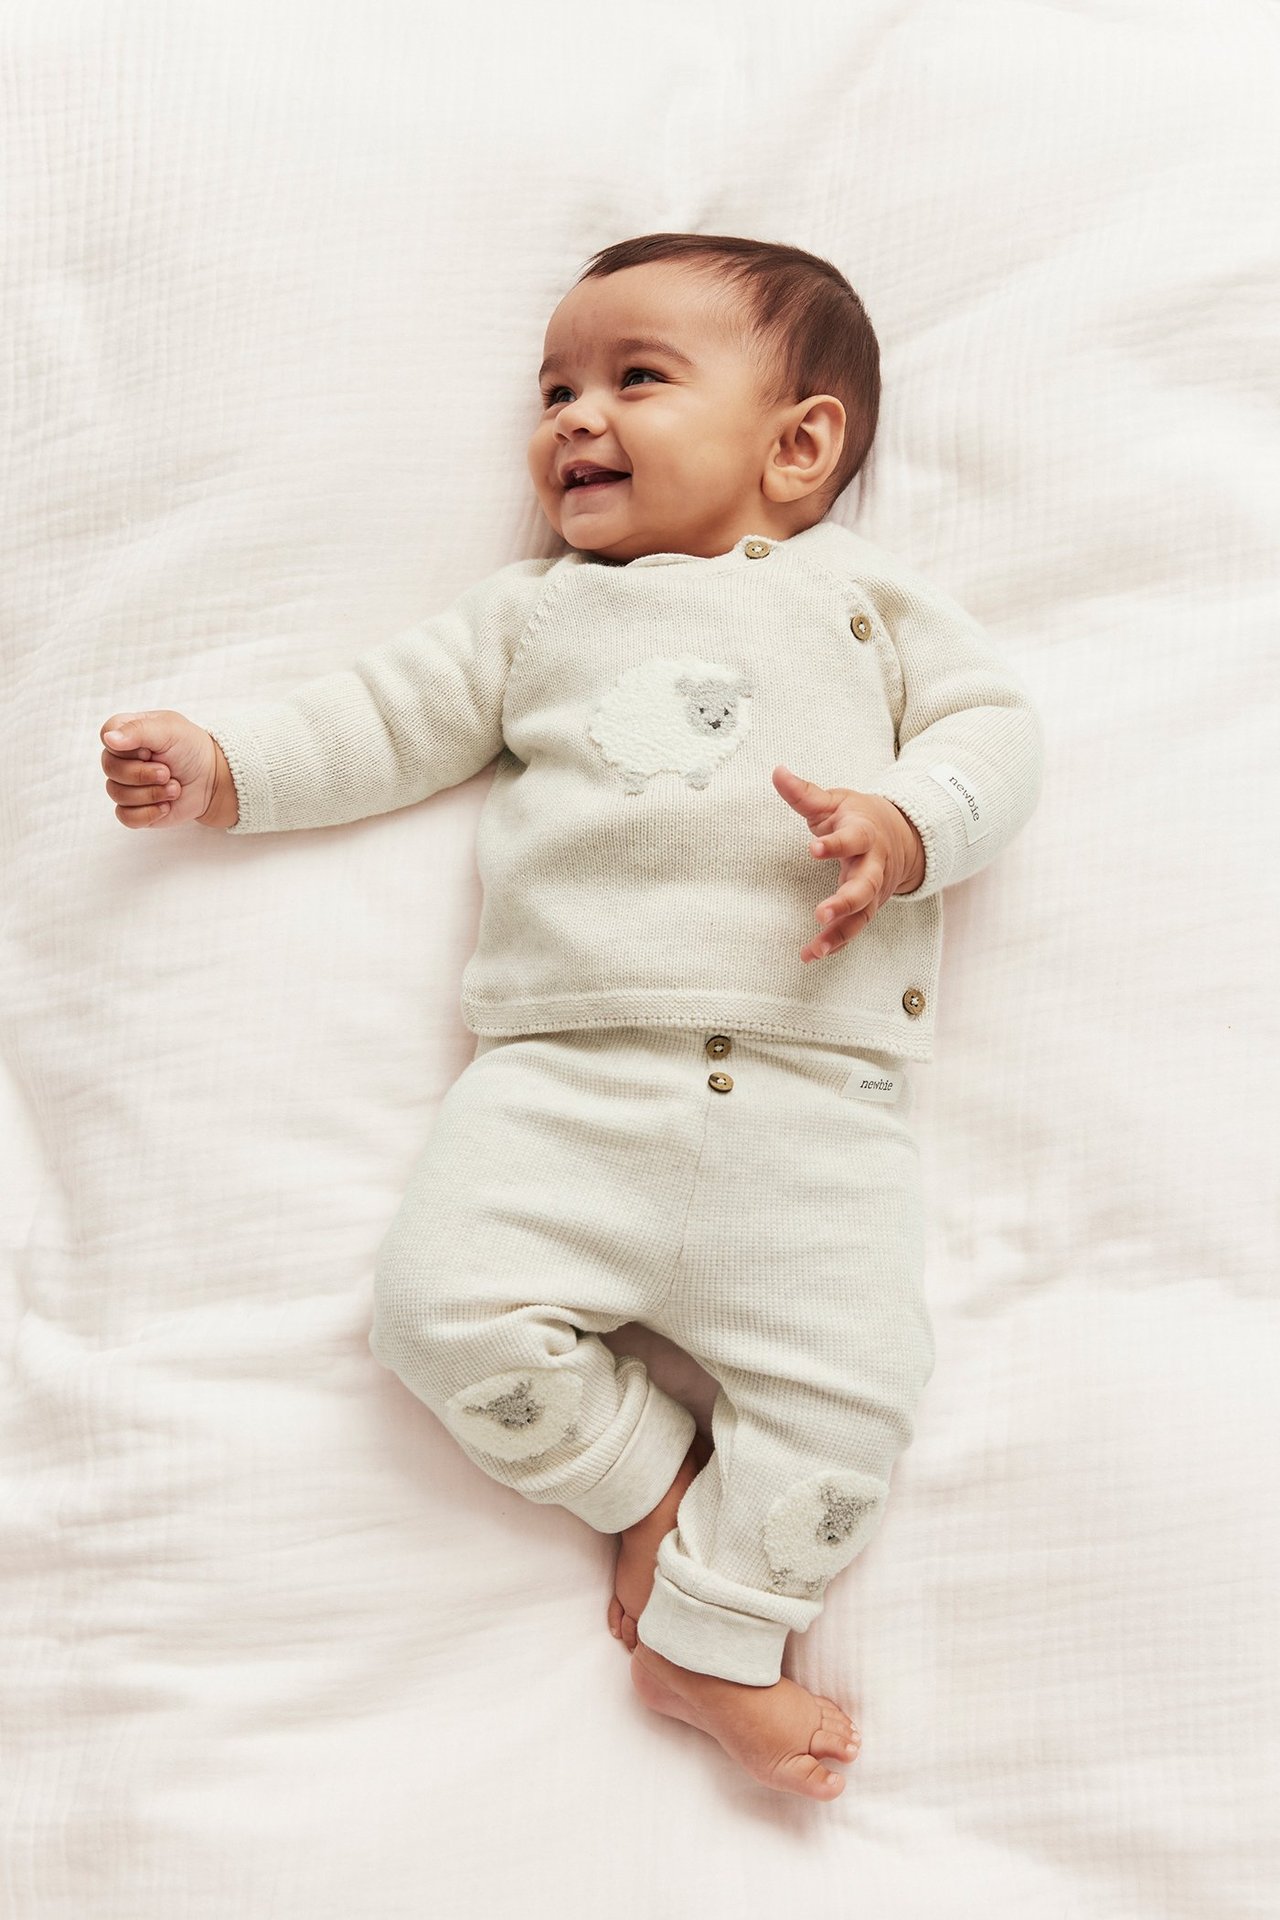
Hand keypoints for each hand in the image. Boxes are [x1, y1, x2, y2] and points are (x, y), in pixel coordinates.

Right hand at [99, 710, 219, 828]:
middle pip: (110, 768)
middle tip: (168, 772)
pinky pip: (125, 816)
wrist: (213, 780)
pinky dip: (148, 813)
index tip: (151, 750)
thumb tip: (108, 738)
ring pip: (117, 793)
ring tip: (174, 787)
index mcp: (128, 733)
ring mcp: (127, 785)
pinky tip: (166, 806)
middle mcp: (123, 758)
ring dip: (152, 793)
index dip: (128, 746)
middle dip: (143, 773)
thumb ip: (138, 730)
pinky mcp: (135, 809)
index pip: (106, 735)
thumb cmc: (192, 749)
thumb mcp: (170, 730)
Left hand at [773, 764, 924, 962]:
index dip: (835, 844)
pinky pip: (854, 930)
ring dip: (839, 933)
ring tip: (814, 949)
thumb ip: (805, 793)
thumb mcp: (835, 801)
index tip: (813, 847)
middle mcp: (873, 865)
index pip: (852, 839)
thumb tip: (776, 771)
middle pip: (865, 886)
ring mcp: (874, 890)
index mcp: (864, 834)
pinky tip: (811, 955)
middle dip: (845, 901)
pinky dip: (835, 944)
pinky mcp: (869, 908)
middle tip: (821, 913)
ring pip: (862, 915)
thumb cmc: (859, 817)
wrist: (901, 836)